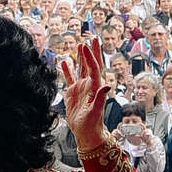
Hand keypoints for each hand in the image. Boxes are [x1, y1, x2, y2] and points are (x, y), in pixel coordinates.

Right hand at [60, 38, 109, 152]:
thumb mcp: (96, 111)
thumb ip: (100, 98)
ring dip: (81, 57)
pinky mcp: (73, 93)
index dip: (91, 56)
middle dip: (91, 52)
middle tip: (92, 38)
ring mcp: (81, 88)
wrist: (86, 133)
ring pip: (81, 69)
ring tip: (80, 45)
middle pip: (91, 64)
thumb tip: (107, 86)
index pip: (94, 68)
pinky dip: (67, 70)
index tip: (87, 46)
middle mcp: (89, 85)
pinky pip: (69, 78)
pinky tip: (64, 61)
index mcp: (96, 87)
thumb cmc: (92, 124)